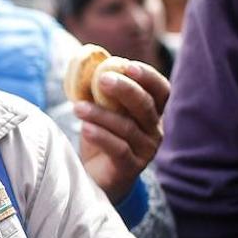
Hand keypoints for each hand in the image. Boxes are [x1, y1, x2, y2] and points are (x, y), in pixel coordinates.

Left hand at [74, 60, 168, 202]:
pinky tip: (85, 128)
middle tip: (102, 78)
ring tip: (77, 108)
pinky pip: (119, 149)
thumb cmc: (100, 137)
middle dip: (125, 89)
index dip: (148, 76)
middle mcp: (154, 130)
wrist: (96, 178)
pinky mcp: (131, 168)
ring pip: (127, 127)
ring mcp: (145, 150)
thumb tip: (85, 59)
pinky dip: (101, 137)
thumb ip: (99, 89)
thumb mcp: (100, 110)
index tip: (127, 65)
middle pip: (145, 106)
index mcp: (151, 112)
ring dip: (101, 114)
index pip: (160, 90)